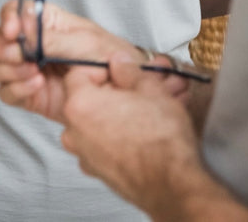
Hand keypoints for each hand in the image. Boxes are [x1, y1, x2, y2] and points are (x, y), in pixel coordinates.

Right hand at [0, 0, 143, 122]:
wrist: (121, 91)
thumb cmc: (108, 56)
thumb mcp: (84, 41)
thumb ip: (51, 39)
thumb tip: (24, 35)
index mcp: (41, 21)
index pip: (10, 11)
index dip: (5, 19)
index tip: (13, 32)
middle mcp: (27, 43)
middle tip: (16, 55)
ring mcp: (23, 69)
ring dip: (5, 70)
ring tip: (34, 73)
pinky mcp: (26, 94)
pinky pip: (5, 93)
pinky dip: (17, 89)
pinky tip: (37, 86)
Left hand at [61, 52, 198, 220]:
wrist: (172, 185)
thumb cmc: (161, 140)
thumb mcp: (150, 88)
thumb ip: (128, 69)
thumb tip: (119, 62)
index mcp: (80, 104)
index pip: (79, 72)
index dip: (102, 67)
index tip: (119, 70)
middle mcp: (74, 131)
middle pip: (85, 97)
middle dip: (111, 90)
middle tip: (136, 88)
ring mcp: (84, 154)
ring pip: (93, 121)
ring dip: (114, 112)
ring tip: (144, 109)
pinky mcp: (96, 170)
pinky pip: (99, 142)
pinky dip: (114, 134)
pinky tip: (138, 131)